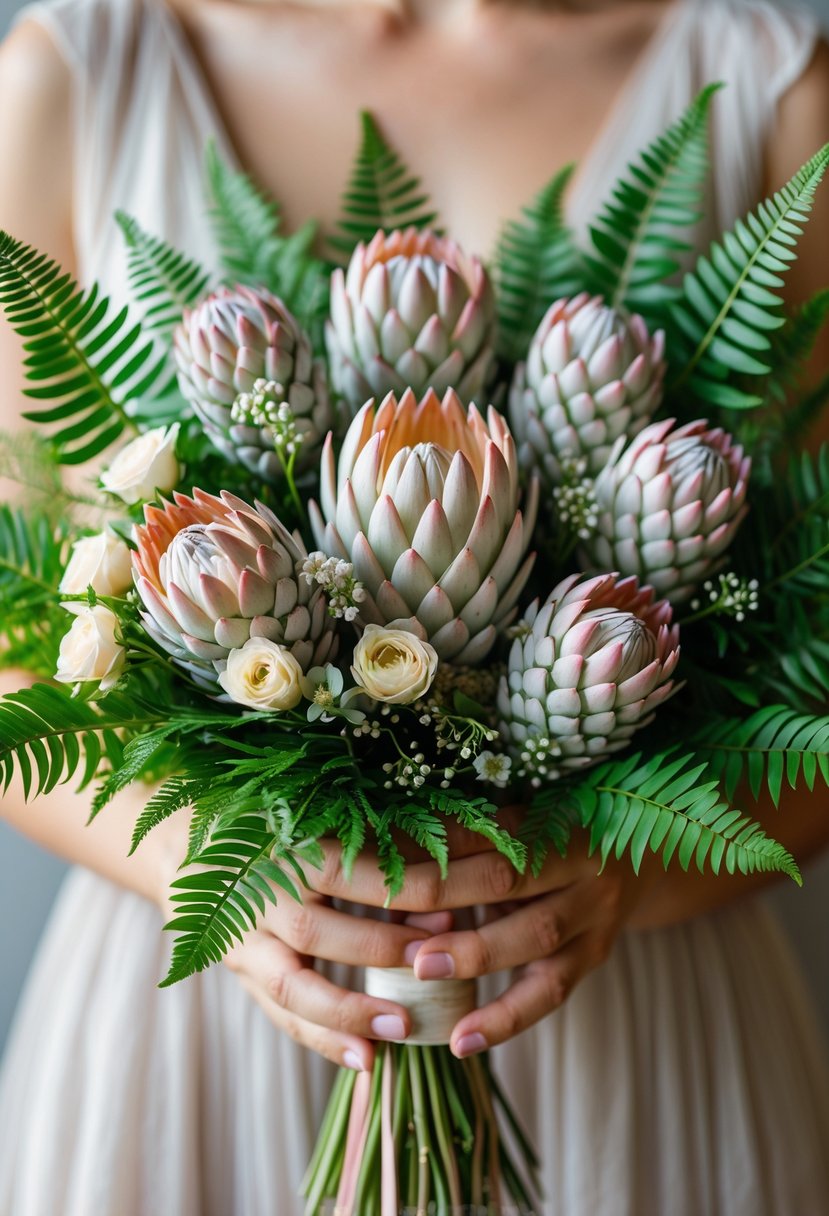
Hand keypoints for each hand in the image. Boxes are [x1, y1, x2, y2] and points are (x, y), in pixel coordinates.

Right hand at [154, 811, 453, 1070]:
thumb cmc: (273, 822)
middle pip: (316, 931)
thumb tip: (450, 853)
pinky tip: (366, 1059)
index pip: (347, 873)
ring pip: (291, 984)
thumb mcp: (314, 815)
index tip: (451, 911)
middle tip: (435, 964)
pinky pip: (279, 1013)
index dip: (397, 894)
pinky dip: (323, 1039)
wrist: (187, 846)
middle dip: (380, 951)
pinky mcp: (238, 970)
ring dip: (350, 1011)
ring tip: (405, 1029)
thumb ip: (371, 835)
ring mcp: (241, 938)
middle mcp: (255, 894)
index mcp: (281, 845)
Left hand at [310, 834, 653, 1055]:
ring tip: (420, 971)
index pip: (479, 827)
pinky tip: (461, 1041)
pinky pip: (550, 992)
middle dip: (444, 894)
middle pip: (507, 876)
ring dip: (474, 953)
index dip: (428, 841)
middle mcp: (578, 859)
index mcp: (549, 815)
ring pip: (534, 936)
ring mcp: (593, 911)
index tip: (372, 854)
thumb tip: (385, 858)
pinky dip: (505, 1019)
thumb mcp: (521, 824)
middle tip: (384, 908)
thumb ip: (467, 839)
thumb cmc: (557, 834)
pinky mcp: (596, 955)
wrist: (648, 853)